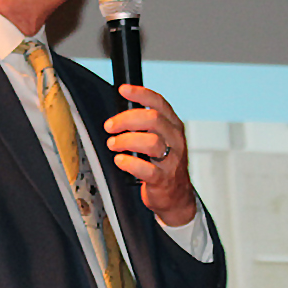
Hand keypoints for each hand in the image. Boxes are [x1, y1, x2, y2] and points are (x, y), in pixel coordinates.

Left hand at [104, 85, 195, 225]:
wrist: (176, 197)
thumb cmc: (164, 165)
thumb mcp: (162, 140)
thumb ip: (147, 126)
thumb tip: (120, 114)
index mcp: (174, 127)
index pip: (159, 103)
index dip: (141, 94)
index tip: (123, 90)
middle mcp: (175, 141)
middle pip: (153, 119)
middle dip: (126, 120)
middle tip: (111, 127)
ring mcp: (172, 161)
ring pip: (151, 142)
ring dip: (126, 140)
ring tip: (114, 144)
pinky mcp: (163, 179)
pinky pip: (147, 169)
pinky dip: (130, 163)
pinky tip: (120, 160)